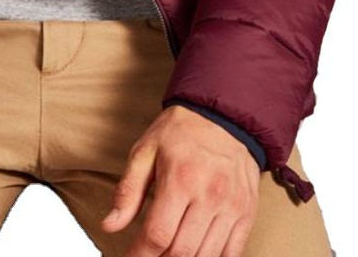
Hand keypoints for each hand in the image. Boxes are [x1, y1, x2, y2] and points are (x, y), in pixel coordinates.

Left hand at [101, 104, 260, 256]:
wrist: (223, 115)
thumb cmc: (181, 132)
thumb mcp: (146, 151)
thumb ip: (128, 190)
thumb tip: (111, 224)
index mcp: (180, 179)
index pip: (157, 236)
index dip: (140, 255)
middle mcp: (209, 195)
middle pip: (181, 252)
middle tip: (150, 254)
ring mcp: (231, 206)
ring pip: (206, 256)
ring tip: (170, 252)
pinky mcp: (247, 212)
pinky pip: (232, 252)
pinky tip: (197, 252)